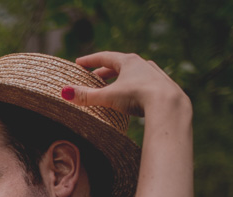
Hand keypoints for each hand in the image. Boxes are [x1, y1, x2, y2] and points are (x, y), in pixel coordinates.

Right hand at [61, 51, 190, 118]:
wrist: (168, 104)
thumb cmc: (137, 96)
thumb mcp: (108, 97)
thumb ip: (87, 96)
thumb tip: (64, 93)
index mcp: (128, 61)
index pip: (104, 57)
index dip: (90, 60)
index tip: (79, 62)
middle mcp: (142, 64)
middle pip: (119, 65)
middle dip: (104, 72)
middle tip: (93, 78)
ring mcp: (154, 74)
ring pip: (133, 74)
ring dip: (121, 79)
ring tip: (113, 87)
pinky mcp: (162, 87)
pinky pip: (144, 84)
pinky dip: (134, 88)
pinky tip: (133, 96)